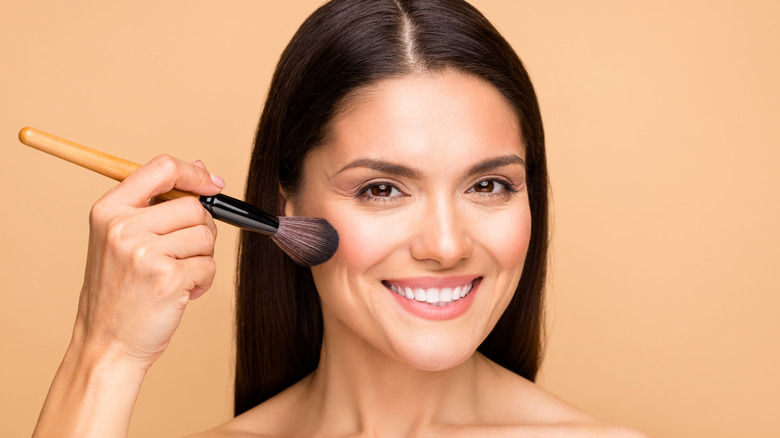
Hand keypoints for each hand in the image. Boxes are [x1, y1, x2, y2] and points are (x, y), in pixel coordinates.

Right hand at [72, 155, 223, 368]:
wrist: (107, 344)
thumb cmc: (120, 292)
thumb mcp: (122, 239)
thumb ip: (157, 203)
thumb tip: (201, 168)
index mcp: (109, 210)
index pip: (162, 167)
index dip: (194, 174)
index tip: (211, 185)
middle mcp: (123, 228)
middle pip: (194, 206)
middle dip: (200, 229)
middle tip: (182, 253)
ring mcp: (144, 253)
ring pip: (206, 235)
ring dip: (201, 257)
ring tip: (176, 275)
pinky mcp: (168, 278)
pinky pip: (210, 265)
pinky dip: (203, 281)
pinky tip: (180, 293)